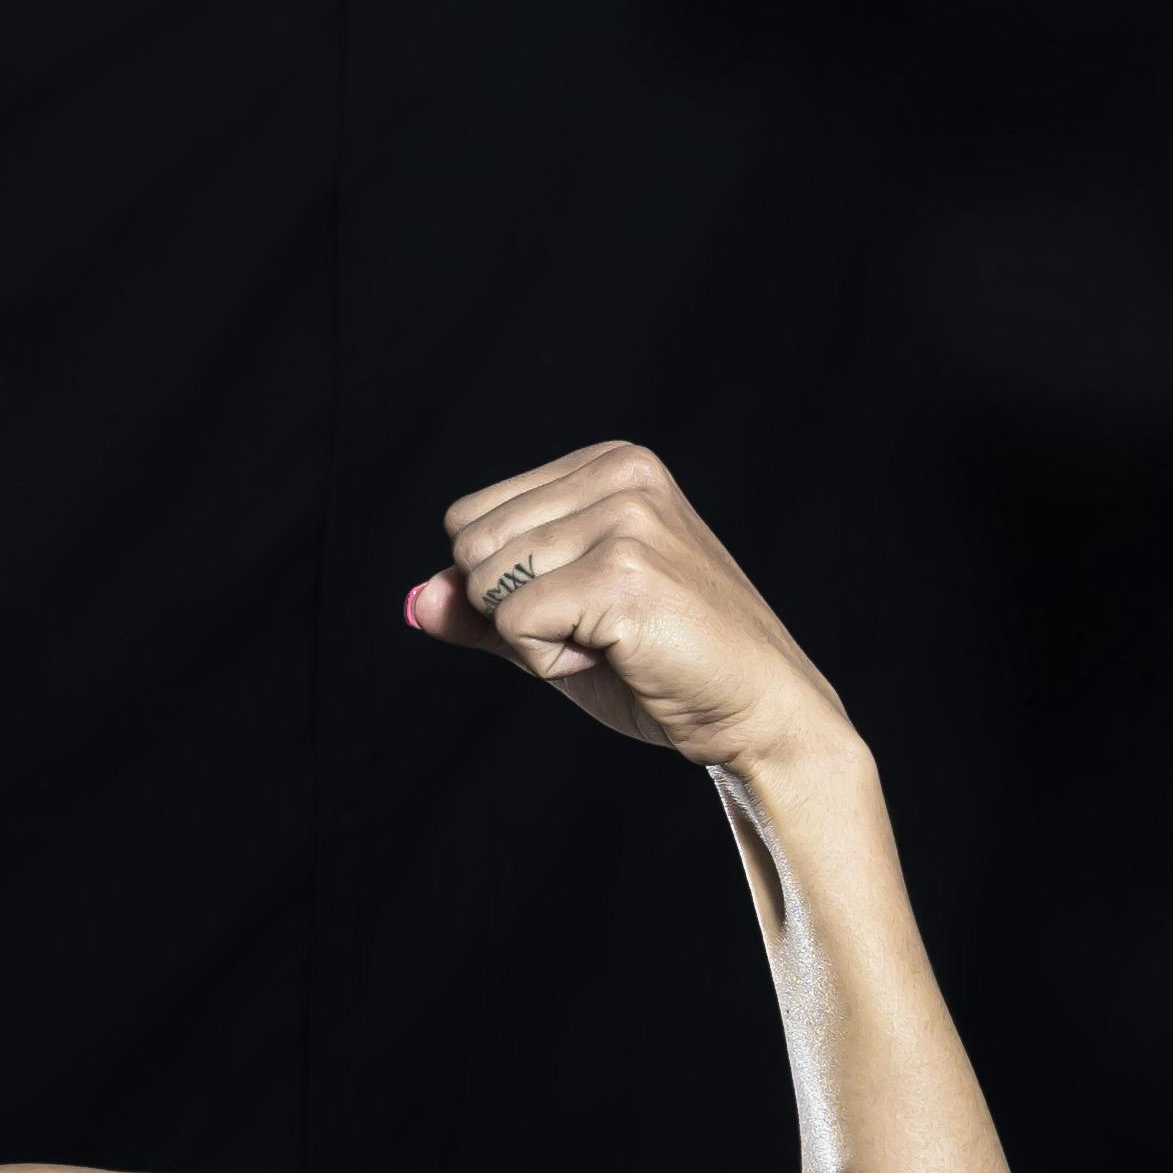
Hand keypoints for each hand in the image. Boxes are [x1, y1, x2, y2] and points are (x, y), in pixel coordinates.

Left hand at [406, 442, 846, 765]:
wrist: (756, 709)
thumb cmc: (660, 665)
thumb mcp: (555, 627)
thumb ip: (482, 607)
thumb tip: (416, 599)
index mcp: (610, 463)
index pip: (470, 517)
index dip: (505, 586)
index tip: (584, 605)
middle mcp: (620, 473)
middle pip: (470, 545)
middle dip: (513, 609)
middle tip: (597, 630)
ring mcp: (625, 519)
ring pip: (487, 585)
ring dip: (534, 639)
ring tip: (611, 641)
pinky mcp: (623, 574)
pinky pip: (514, 625)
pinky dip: (550, 663)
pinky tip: (617, 656)